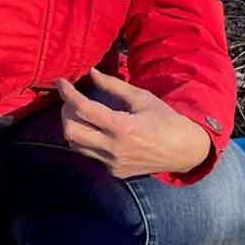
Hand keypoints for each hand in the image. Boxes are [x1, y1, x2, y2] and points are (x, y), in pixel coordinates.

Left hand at [55, 68, 211, 177]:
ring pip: (76, 146)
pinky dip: (89, 141)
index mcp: (122, 127)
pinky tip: (99, 132)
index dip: (67, 94)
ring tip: (82, 115)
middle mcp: (113, 148)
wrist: (184, 150)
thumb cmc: (166, 120)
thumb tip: (91, 73)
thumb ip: (114, 86)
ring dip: (74, 128)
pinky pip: (91, 155)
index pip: (83, 109)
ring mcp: (113, 163)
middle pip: (71, 131)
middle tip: (71, 101)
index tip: (61, 83)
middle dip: (65, 112)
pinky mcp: (115, 172)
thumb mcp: (143, 98)